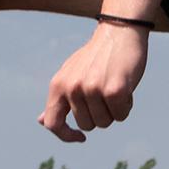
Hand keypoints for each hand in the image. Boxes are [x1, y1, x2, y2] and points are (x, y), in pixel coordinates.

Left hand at [39, 22, 149, 141]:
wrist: (119, 31)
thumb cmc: (96, 57)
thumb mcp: (70, 74)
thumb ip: (59, 98)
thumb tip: (42, 121)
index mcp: (58, 85)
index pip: (52, 123)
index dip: (65, 135)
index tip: (80, 137)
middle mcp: (72, 88)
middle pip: (87, 125)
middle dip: (99, 115)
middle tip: (105, 92)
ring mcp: (92, 89)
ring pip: (105, 122)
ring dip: (114, 111)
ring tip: (115, 87)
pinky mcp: (114, 90)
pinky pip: (121, 116)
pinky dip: (126, 107)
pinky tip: (126, 88)